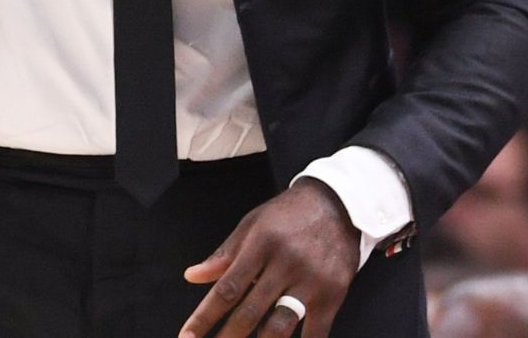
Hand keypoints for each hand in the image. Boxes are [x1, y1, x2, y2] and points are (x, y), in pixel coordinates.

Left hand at [180, 179, 358, 337]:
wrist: (341, 203)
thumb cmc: (289, 214)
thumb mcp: (253, 224)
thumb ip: (224, 254)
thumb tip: (192, 276)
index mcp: (261, 244)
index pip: (226, 289)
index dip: (204, 317)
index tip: (186, 337)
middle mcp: (285, 264)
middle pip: (249, 313)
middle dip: (227, 337)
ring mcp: (311, 281)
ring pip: (279, 326)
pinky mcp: (333, 293)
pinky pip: (316, 332)